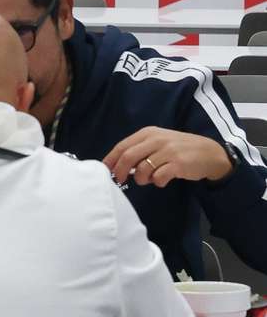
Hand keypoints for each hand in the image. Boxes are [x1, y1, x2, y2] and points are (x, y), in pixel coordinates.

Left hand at [103, 127, 232, 187]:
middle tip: (120, 180)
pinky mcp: (178, 164)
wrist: (210, 153)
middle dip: (120, 171)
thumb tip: (118, 166)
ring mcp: (168, 151)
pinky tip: (163, 180)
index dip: (111, 159)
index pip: (122, 146)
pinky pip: (159, 177)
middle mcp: (156, 139)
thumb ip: (139, 151)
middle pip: (128, 157)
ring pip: (142, 169)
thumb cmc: (179, 149)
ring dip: (142, 179)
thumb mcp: (158, 143)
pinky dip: (157, 182)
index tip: (105, 170)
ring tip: (150, 179)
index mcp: (148, 133)